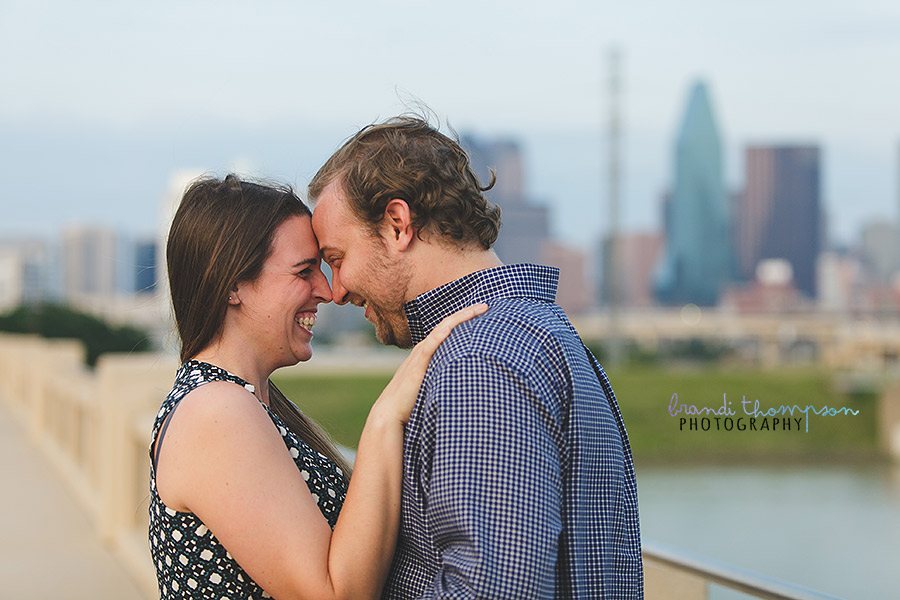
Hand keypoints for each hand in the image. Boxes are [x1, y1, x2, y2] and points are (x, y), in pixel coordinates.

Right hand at [371, 303, 487, 424]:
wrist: (390, 413)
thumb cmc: (412, 401)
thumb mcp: (432, 382)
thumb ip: (444, 375)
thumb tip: (466, 377)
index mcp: (427, 351)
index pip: (448, 329)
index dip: (464, 318)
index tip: (483, 311)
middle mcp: (423, 349)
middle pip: (447, 325)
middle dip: (466, 313)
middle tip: (486, 305)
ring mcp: (419, 357)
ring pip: (440, 331)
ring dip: (457, 319)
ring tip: (474, 310)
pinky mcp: (416, 368)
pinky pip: (428, 349)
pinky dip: (438, 337)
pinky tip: (448, 329)